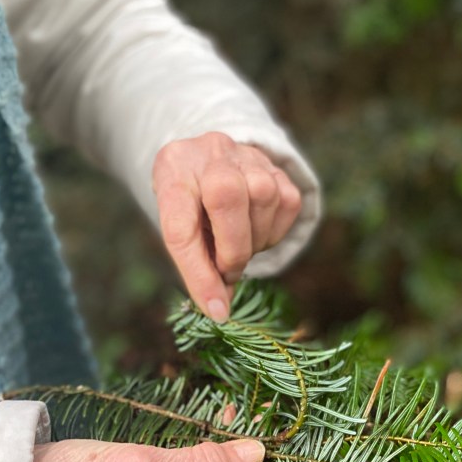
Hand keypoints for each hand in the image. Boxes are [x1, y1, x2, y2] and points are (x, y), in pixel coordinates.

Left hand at [153, 132, 302, 321]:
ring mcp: (246, 155)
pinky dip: (275, 230)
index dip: (199, 274)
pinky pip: (288, 202)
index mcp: (173, 170)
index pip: (181, 226)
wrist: (208, 164)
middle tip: (229, 270)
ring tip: (241, 245)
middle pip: (226, 197)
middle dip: (233, 250)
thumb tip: (220, 309)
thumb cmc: (190, 205)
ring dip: (256, 240)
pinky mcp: (276, 165)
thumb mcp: (181, 227)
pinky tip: (258, 230)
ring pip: (264, 198)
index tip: (216, 309)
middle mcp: (209, 153)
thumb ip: (198, 265)